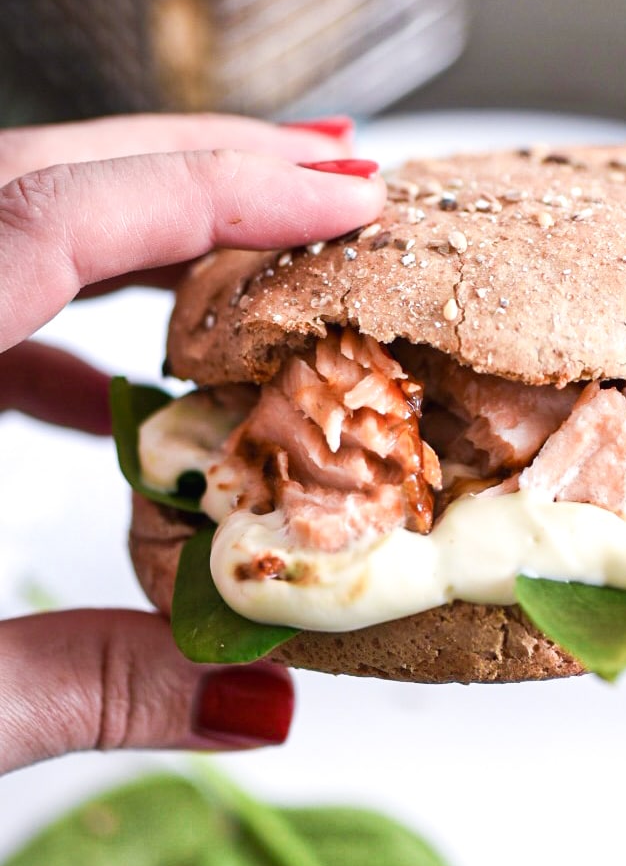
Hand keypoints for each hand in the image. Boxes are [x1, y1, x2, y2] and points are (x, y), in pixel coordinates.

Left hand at [0, 112, 384, 775]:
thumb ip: (88, 684)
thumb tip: (260, 699)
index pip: (63, 215)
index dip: (220, 188)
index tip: (350, 190)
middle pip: (44, 173)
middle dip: (199, 166)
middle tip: (337, 180)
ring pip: (11, 206)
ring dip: (136, 219)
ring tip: (261, 251)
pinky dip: (54, 300)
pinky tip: (112, 380)